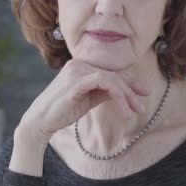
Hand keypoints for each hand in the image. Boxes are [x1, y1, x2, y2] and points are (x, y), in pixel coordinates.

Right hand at [16, 59, 149, 147]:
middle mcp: (78, 64)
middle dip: (131, 91)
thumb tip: (126, 92)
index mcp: (80, 66)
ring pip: (111, 78)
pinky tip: (124, 109)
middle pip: (113, 75)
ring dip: (126, 96)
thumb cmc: (63, 111)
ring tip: (133, 112)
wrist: (40, 121)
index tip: (144, 94)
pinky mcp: (76, 81)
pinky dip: (118, 95)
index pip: (110, 72)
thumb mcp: (89, 99)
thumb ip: (105, 92)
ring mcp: (76, 71)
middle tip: (142, 106)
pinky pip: (104, 82)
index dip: (130, 82)